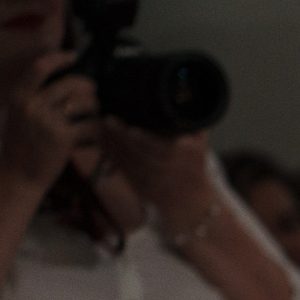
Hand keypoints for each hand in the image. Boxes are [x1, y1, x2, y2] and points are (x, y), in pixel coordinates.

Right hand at [0, 51, 98, 191]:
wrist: (17, 177)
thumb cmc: (21, 148)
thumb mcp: (19, 117)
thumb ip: (35, 99)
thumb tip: (64, 85)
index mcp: (18, 96)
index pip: (39, 67)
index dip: (58, 58)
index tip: (73, 56)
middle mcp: (31, 104)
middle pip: (70, 83)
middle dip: (88, 87)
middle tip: (94, 94)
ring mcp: (47, 120)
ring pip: (84, 102)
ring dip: (95, 107)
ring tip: (94, 115)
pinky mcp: (63, 137)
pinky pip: (90, 125)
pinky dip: (95, 130)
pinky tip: (93, 136)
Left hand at [98, 118, 214, 235]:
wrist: (190, 204)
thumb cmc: (194, 170)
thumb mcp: (201, 147)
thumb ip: (192, 125)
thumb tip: (183, 96)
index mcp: (182, 159)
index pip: (159, 147)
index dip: (143, 138)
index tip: (130, 126)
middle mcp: (164, 170)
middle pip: (138, 151)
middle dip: (120, 135)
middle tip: (105, 117)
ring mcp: (149, 179)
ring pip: (126, 159)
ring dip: (111, 142)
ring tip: (99, 124)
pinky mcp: (136, 185)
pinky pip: (121, 167)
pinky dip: (109, 154)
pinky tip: (101, 140)